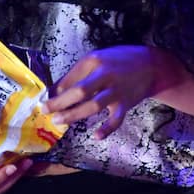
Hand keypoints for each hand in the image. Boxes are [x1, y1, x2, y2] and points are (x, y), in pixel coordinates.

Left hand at [43, 45, 176, 139]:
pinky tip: (96, 136)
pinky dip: (107, 128)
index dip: (55, 90)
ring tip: (59, 121)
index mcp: (94, 61)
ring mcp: (116, 90)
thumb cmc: (118, 60)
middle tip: (45, 111)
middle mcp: (105, 75)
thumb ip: (78, 73)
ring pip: (94, 105)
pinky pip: (116, 119)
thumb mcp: (97, 58)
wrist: (150, 65)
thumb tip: (56, 90)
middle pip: (80, 91)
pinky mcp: (126, 103)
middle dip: (60, 102)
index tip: (43, 100)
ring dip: (75, 114)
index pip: (70, 78)